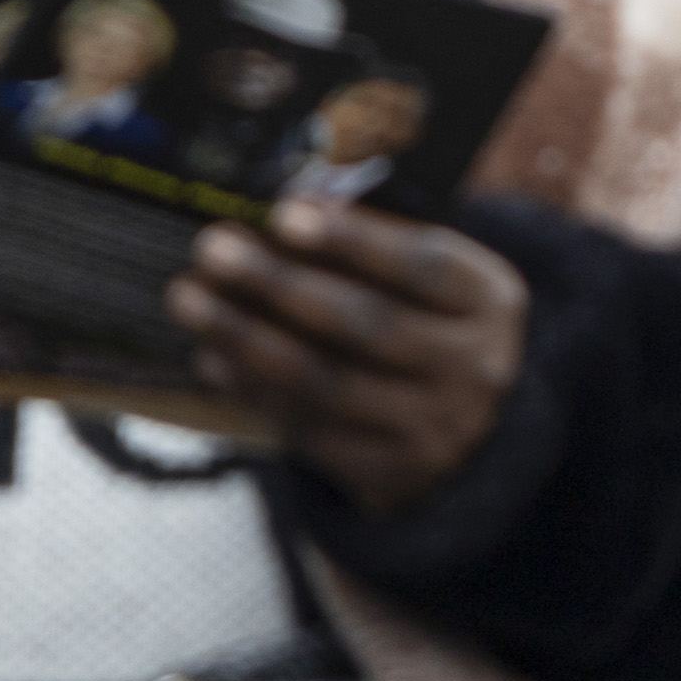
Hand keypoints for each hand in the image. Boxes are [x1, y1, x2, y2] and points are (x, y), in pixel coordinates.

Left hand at [171, 201, 527, 514]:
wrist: (478, 436)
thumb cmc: (437, 330)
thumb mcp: (438, 283)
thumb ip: (378, 246)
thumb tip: (292, 208)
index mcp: (490, 301)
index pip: (421, 264)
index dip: (352, 239)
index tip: (284, 213)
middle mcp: (473, 367)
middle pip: (365, 323)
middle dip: (279, 283)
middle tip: (212, 250)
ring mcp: (432, 428)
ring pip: (324, 381)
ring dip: (245, 338)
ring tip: (190, 300)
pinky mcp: (387, 473)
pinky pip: (307, 427)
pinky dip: (253, 389)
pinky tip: (214, 357)